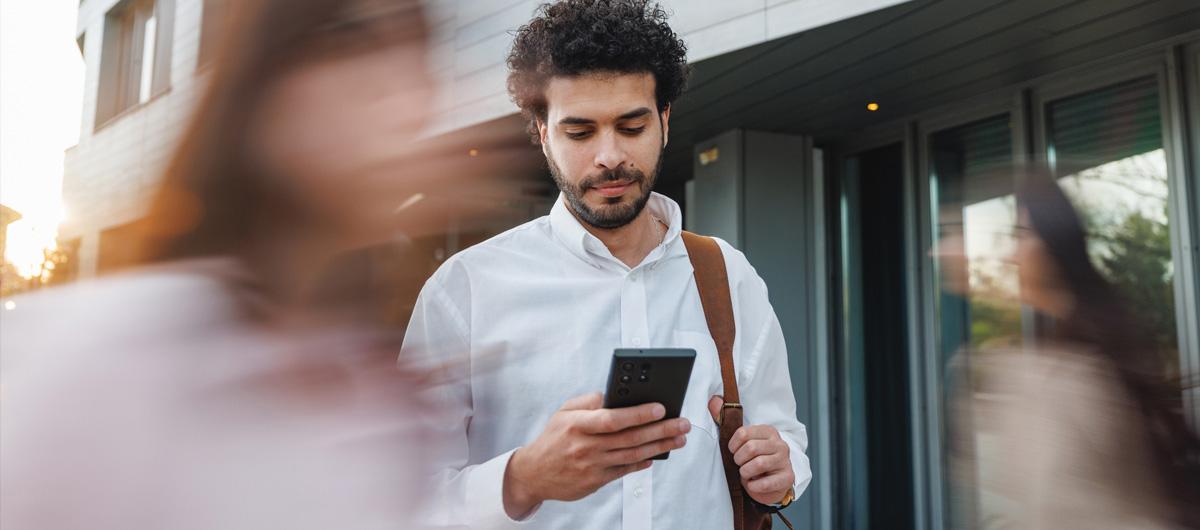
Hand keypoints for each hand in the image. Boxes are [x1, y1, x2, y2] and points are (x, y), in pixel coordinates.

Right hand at [503, 392, 691, 517]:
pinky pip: (625, 470)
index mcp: (578, 424)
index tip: (661, 408)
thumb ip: (587, 401)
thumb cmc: (553, 438)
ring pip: (633, 455)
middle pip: (630, 438)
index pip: (613, 419)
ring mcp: (592, 465)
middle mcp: (586, 446)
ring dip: (660, 446)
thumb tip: (611, 395)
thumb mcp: (563, 412)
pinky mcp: (596, 481)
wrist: (534, 473)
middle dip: (661, 430)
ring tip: (679, 439)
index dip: (638, 414)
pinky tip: (658, 455)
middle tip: (682, 424)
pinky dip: (643, 463)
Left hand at [707, 395, 794, 505]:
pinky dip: (754, 486)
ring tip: (746, 474)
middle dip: (738, 459)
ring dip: (746, 472)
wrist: (771, 482)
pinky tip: (752, 484)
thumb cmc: (753, 459)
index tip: (732, 451)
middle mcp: (779, 443)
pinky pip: (766, 483)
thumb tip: (713, 400)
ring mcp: (785, 460)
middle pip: (750, 448)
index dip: (732, 445)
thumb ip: (725, 420)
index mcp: (768, 431)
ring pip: (758, 464)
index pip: (743, 433)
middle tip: (739, 464)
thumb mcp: (741, 441)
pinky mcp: (787, 477)